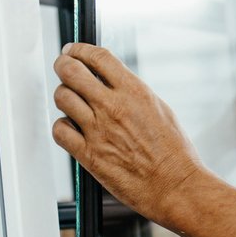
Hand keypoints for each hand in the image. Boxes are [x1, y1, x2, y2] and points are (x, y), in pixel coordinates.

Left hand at [52, 43, 203, 226]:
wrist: (176, 187)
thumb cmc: (174, 153)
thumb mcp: (160, 109)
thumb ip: (133, 92)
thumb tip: (113, 79)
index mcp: (134, 92)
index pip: (98, 56)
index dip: (80, 49)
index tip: (73, 50)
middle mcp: (113, 107)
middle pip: (72, 71)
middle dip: (63, 65)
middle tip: (63, 67)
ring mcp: (99, 130)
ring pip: (62, 97)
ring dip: (63, 96)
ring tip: (71, 102)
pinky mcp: (89, 155)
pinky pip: (60, 131)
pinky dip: (61, 127)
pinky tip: (71, 129)